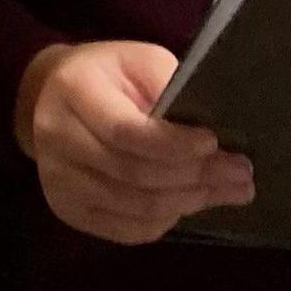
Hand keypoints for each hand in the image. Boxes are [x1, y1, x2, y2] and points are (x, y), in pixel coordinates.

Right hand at [18, 40, 253, 244]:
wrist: (49, 97)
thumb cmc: (106, 74)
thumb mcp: (138, 59)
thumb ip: (169, 86)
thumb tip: (211, 131)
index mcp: (74, 90)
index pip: (125, 131)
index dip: (174, 144)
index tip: (214, 143)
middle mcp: (56, 137)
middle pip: (134, 173)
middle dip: (196, 176)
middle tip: (241, 174)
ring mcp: (57, 179)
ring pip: (135, 206)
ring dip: (189, 201)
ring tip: (229, 191)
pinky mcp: (67, 209)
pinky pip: (127, 230)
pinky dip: (165, 221)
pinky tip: (189, 204)